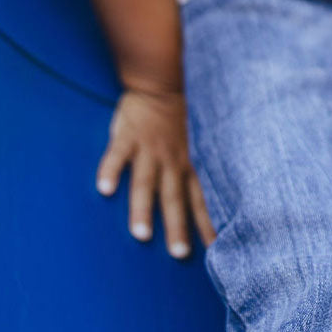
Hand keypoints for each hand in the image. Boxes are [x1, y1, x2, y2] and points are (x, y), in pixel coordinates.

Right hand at [96, 87, 216, 258]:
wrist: (163, 78)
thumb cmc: (183, 111)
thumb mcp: (202, 136)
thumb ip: (205, 162)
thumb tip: (226, 187)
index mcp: (190, 161)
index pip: (201, 197)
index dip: (208, 222)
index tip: (217, 248)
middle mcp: (171, 159)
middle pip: (174, 197)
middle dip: (177, 226)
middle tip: (179, 253)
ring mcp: (148, 149)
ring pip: (146, 182)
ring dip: (143, 208)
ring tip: (141, 233)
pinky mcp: (127, 137)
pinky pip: (117, 155)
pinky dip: (111, 171)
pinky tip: (105, 188)